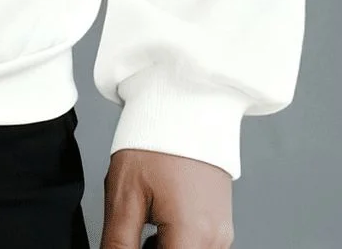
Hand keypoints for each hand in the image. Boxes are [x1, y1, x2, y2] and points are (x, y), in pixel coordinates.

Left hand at [101, 148, 233, 247]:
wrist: (185, 106)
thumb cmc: (155, 142)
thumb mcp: (124, 194)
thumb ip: (119, 242)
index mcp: (192, 235)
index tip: (126, 244)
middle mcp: (215, 240)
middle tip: (132, 234)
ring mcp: (222, 234)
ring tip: (143, 227)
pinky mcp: (221, 225)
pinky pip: (197, 245)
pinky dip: (175, 242)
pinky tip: (157, 226)